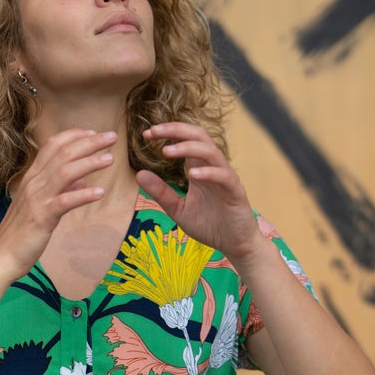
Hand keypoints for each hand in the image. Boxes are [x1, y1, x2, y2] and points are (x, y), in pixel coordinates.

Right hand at [0, 129, 115, 281]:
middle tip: (111, 137)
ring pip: (65, 172)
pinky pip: (64, 202)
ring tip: (110, 159)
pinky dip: (83, 195)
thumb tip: (81, 181)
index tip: (94, 133)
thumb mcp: (41, 206)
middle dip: (89, 143)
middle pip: (63, 154)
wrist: (1, 255)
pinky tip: (100, 192)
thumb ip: (60, 190)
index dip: (74, 136)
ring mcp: (37, 199)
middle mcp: (34, 183)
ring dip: (89, 163)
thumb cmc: (21, 232)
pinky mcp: (41, 218)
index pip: (53, 146)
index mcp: (32, 177)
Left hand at [137, 123, 258, 261]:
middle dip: (176, 130)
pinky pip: (223, 176)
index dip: (167, 133)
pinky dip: (208, 173)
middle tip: (153, 132)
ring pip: (210, 151)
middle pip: (198, 136)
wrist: (234, 244)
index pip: (185, 140)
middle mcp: (213, 167)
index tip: (147, 134)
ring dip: (188, 147)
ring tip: (166, 151)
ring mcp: (225, 178)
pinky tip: (192, 175)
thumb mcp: (178, 209)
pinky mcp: (236, 192)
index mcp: (200, 168)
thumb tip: (139, 174)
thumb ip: (161, 192)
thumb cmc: (209, 225)